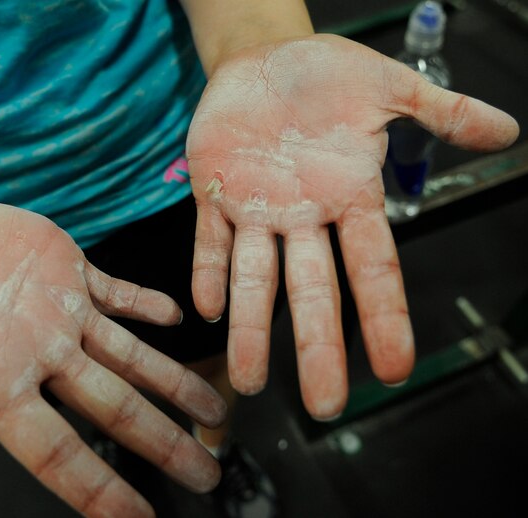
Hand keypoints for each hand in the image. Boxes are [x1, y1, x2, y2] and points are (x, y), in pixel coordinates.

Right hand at [0, 196, 225, 516]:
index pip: (54, 450)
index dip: (98, 486)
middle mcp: (35, 355)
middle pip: (111, 408)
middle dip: (162, 441)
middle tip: (207, 475)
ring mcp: (56, 312)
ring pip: (128, 355)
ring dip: (172, 379)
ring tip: (215, 409)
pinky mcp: (64, 268)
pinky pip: (117, 291)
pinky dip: (147, 303)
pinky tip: (177, 317)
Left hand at [187, 34, 518, 418]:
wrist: (265, 58)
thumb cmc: (326, 75)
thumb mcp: (388, 88)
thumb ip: (441, 112)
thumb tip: (506, 131)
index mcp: (349, 197)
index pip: (372, 269)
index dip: (384, 319)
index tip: (394, 369)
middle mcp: (304, 216)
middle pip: (313, 292)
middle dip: (317, 347)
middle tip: (324, 406)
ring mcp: (256, 209)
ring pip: (255, 279)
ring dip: (251, 328)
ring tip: (248, 380)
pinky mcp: (212, 193)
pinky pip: (208, 240)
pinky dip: (206, 272)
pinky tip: (208, 308)